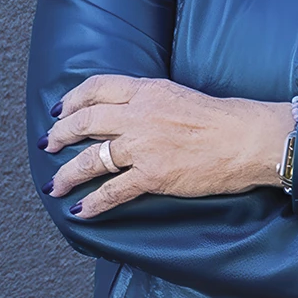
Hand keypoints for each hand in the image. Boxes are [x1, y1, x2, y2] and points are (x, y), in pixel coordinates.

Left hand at [40, 75, 294, 219]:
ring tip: (54, 184)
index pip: (97, 88)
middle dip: (61, 135)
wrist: (247, 139)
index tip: (60, 109)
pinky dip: (92, 203)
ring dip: (67, 173)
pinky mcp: (153, 175)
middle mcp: (140, 115)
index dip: (73, 99)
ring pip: (91, 159)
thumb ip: (152, 101)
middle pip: (86, 121)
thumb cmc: (223, 119)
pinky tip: (80, 210)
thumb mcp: (180, 95)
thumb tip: (129, 113)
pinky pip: (112, 191)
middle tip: (50, 144)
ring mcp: (144, 146)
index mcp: (148, 91)